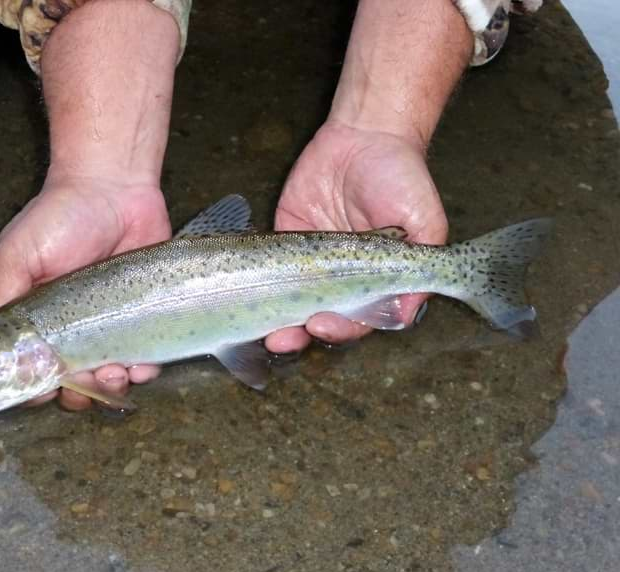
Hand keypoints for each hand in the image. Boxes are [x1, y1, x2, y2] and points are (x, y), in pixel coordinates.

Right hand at [0, 174, 170, 409]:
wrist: (116, 189)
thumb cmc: (60, 217)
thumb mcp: (17, 253)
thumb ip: (1, 297)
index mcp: (37, 321)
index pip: (31, 371)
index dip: (34, 388)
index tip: (44, 387)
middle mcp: (72, 330)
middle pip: (72, 384)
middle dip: (77, 393)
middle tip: (84, 380)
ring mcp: (109, 327)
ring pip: (108, 380)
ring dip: (110, 388)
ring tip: (115, 373)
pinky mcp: (143, 319)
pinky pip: (144, 362)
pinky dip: (142, 372)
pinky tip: (141, 365)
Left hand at [264, 120, 447, 353]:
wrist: (364, 135)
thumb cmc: (402, 178)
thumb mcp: (424, 222)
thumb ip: (421, 268)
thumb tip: (406, 312)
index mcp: (376, 281)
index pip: (357, 319)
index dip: (341, 328)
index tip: (324, 323)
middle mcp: (342, 278)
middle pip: (321, 318)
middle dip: (303, 331)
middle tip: (284, 336)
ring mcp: (311, 263)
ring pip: (292, 303)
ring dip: (279, 322)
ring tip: (266, 332)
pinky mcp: (285, 241)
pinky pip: (269, 271)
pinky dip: (258, 288)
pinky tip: (248, 298)